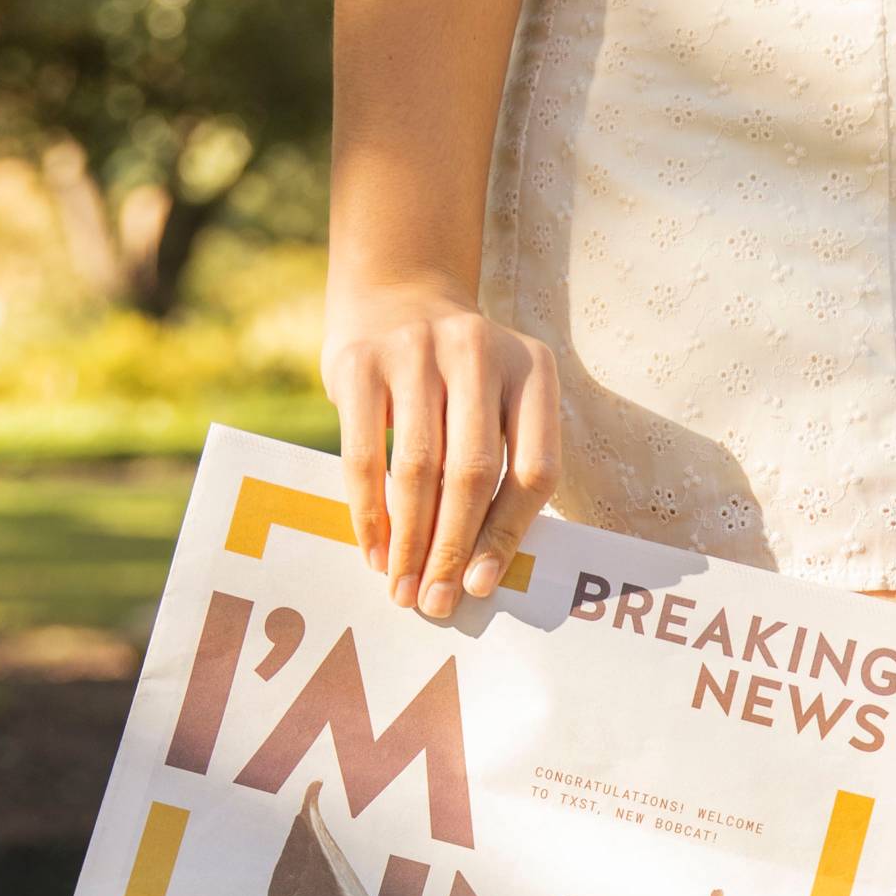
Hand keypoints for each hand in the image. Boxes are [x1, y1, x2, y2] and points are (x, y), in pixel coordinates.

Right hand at [323, 281, 560, 622]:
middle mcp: (479, 351)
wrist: (397, 294)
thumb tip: (481, 574)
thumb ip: (504, 469)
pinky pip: (364, 454)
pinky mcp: (361, 361)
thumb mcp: (499, 402)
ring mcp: (417, 350)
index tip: (482, 585)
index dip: (509, 534)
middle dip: (453, 549)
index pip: (535, 469)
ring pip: (418, 469)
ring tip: (403, 589)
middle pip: (474, 473)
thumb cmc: (457, 378)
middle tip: (437, 602)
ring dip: (410, 542)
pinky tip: (374, 551)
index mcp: (533, 369)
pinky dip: (369, 513)